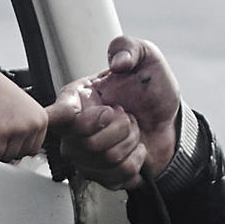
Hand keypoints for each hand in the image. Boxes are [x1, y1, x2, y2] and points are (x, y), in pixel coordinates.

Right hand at [0, 52, 52, 163]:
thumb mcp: (20, 108)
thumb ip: (26, 125)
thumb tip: (22, 146)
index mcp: (40, 118)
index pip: (34, 147)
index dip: (18, 146)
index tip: (8, 142)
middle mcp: (31, 125)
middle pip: (21, 154)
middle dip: (6, 149)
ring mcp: (17, 131)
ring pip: (6, 156)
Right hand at [60, 33, 186, 180]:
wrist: (168, 121)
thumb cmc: (151, 91)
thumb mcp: (146, 58)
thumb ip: (129, 48)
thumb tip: (118, 62)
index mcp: (76, 99)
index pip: (55, 117)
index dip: (75, 119)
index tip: (98, 112)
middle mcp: (74, 130)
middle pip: (87, 142)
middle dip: (121, 127)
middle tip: (126, 114)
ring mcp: (86, 155)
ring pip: (107, 159)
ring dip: (130, 143)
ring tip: (130, 129)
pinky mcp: (101, 174)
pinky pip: (118, 175)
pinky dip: (136, 161)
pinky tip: (133, 148)